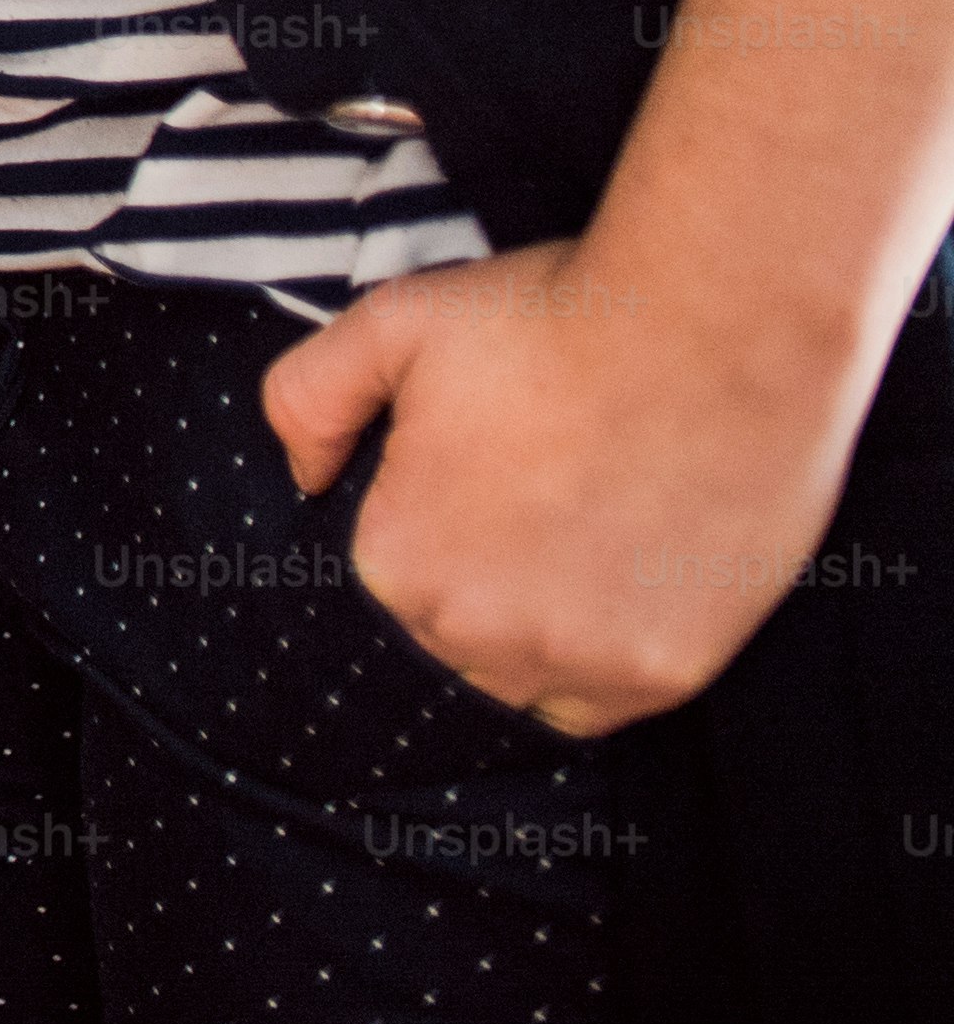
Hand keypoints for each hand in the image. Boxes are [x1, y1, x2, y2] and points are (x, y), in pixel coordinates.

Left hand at [261, 231, 869, 735]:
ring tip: (584, 535)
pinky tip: (623, 581)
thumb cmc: (553, 318)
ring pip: (525, 679)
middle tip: (540, 496)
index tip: (485, 468)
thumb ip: (307, 400)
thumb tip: (307, 478)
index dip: (435, 520)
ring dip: (539, 629)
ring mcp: (577, 661)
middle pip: (454, 635)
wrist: (715, 326)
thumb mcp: (387, 324)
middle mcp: (475, 632)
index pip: (395, 575)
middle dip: (481, 578)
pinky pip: (604, 704)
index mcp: (397, 562)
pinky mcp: (667, 672)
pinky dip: (604, 660)